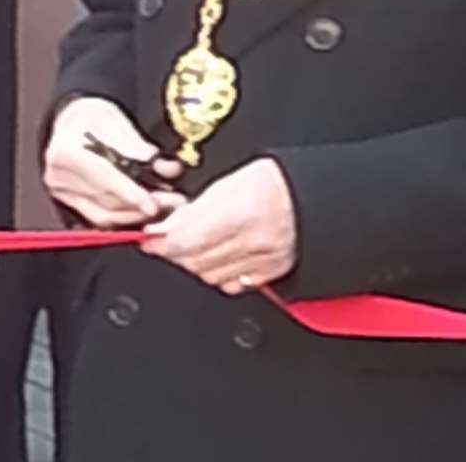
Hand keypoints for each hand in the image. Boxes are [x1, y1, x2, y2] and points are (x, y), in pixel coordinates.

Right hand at [43, 97, 186, 227]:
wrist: (71, 121)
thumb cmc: (96, 117)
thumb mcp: (118, 123)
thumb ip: (141, 148)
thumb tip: (167, 169)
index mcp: (67, 151)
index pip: (103, 178)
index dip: (130, 193)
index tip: (153, 206)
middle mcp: (58, 176)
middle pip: (105, 200)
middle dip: (142, 206)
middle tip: (174, 203)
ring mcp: (60, 192)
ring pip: (103, 215)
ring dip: (136, 215)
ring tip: (165, 208)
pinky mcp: (66, 201)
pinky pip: (98, 217)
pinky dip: (123, 218)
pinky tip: (143, 212)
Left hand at [143, 158, 296, 294]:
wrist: (314, 196)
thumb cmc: (276, 182)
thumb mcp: (231, 182)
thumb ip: (197, 208)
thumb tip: (167, 226)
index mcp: (241, 211)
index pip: (187, 239)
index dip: (162, 242)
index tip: (151, 239)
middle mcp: (253, 241)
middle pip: (194, 261)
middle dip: (175, 252)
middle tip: (167, 241)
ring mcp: (264, 261)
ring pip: (209, 276)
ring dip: (195, 264)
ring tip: (196, 245)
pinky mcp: (272, 273)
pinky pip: (233, 284)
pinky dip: (219, 275)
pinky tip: (219, 259)